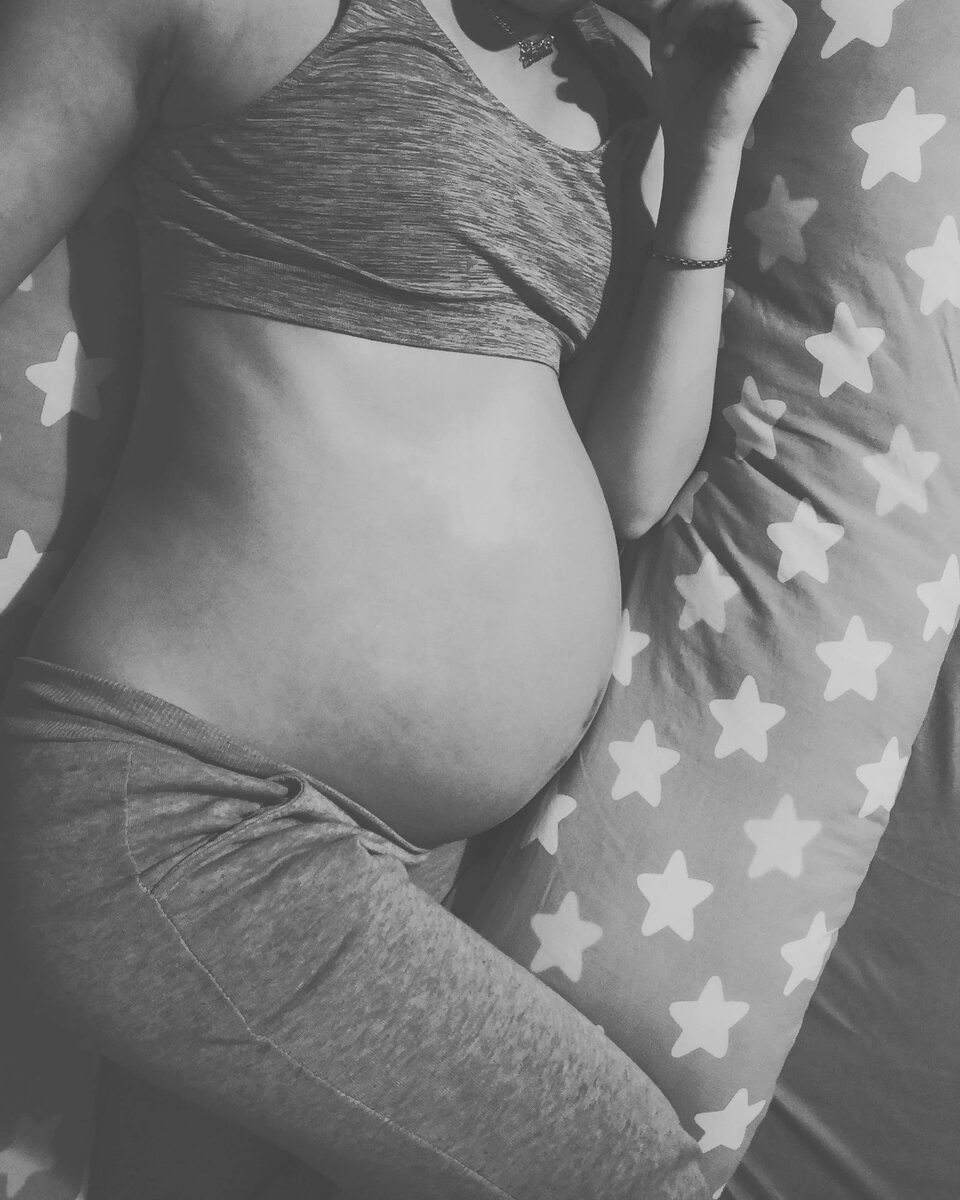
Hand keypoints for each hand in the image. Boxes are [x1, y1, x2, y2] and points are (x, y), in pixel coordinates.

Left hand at [648, 0, 796, 159]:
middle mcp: (773, 10)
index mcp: (755, 10)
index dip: (687, 2)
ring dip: (685, 6)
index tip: (662, 18)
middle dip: (685, 2)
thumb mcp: (675, 25)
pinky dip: (692, 11)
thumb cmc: (684, 94)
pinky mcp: (773, 30)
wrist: (693, 141)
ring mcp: (778, 19)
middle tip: (661, 24)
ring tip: (667, 41)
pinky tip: (676, 44)